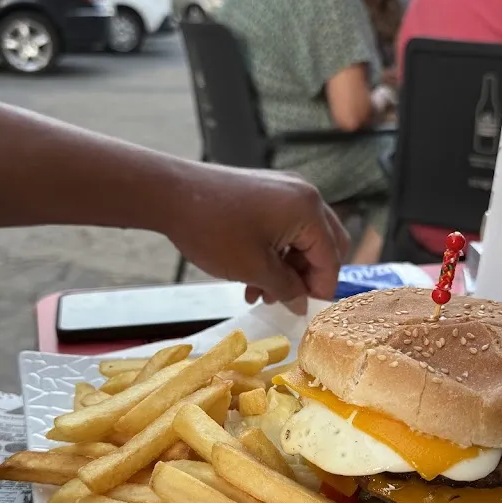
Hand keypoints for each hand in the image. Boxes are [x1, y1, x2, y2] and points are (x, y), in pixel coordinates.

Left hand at [166, 164, 348, 306]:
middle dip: (305, 277)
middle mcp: (303, 195)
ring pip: (300, 239)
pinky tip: (251, 275)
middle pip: (323, 245)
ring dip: (286, 269)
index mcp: (308, 210)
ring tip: (260, 293)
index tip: (305, 313)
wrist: (170, 194)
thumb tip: (301, 304)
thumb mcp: (254, 268)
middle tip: (287, 300)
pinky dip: (274, 252)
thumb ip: (286, 288)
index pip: (330, 258)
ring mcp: (284, 190)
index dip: (319, 290)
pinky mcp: (265, 191)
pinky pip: (283, 227)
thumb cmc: (213, 229)